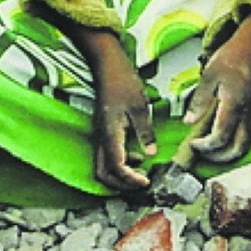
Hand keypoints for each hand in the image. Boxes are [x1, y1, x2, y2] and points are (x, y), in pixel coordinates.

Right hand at [83, 32, 157, 191]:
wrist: (107, 65)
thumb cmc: (122, 81)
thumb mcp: (140, 107)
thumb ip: (145, 132)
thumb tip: (151, 153)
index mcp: (110, 133)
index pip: (117, 167)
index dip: (131, 179)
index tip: (146, 181)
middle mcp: (101, 137)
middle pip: (103, 174)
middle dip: (122, 184)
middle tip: (141, 184)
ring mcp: (100, 135)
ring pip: (102, 167)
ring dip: (120, 175)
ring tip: (140, 173)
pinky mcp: (102, 131)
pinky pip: (106, 156)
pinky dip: (119, 163)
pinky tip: (136, 156)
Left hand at [183, 14, 250, 165]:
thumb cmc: (233, 56)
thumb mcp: (209, 75)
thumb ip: (199, 101)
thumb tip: (189, 122)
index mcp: (233, 105)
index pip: (220, 138)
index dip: (204, 146)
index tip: (193, 142)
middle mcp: (247, 114)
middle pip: (237, 149)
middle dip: (218, 158)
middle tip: (202, 153)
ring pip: (246, 146)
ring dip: (229, 153)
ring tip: (212, 150)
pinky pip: (249, 137)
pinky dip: (237, 145)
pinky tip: (225, 139)